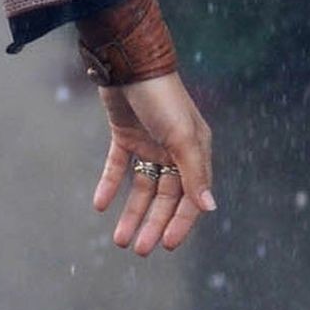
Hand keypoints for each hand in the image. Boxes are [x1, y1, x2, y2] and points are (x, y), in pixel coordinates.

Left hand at [92, 72, 214, 255]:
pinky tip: (100, 205)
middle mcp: (174, 150)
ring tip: (119, 239)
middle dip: (152, 224)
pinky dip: (110, 185)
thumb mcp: (181, 136)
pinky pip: (118, 166)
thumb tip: (210, 208)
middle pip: (165, 197)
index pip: (190, 197)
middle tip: (137, 249)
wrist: (128, 61)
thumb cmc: (162, 97)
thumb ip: (194, 172)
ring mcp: (149, 143)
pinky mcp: (124, 134)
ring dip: (131, 212)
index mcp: (195, 151)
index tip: (166, 246)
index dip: (180, 223)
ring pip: (142, 187)